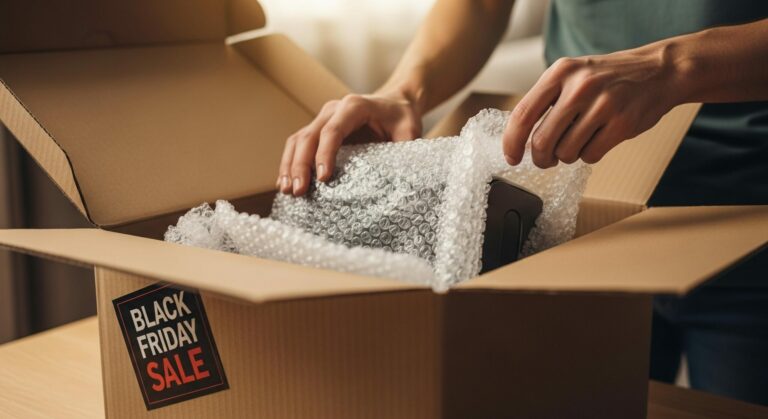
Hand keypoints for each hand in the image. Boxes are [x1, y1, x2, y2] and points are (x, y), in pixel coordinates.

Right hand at [277, 92, 421, 195]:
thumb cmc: (402, 118)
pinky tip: (286, 183)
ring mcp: (322, 119)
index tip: (323, 178)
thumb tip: (401, 178)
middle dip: (301, 164)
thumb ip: (406, 149)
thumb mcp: (411, 131)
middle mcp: (334, 110)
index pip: (333, 131)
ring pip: (298, 140)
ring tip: (287, 190)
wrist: (395, 103)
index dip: (325, 154)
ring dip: (290, 165)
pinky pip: (298, 145)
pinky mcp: (318, 130)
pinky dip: (289, 163)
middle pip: (309, 136)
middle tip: (299, 191)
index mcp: (355, 106)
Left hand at [503, 45, 679, 167]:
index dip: (512, 142)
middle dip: (541, 158)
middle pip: (542, 141)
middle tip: (546, 159)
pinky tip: (598, 139)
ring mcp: (603, 105)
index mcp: (560, 73)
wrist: (659, 71)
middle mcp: (579, 87)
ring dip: (568, 156)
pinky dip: (589, 155)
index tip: (511, 158)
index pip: (522, 114)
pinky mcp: (622, 123)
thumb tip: (518, 139)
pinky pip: (590, 156)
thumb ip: (546, 101)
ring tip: (579, 140)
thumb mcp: (572, 76)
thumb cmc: (607, 79)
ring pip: (566, 152)